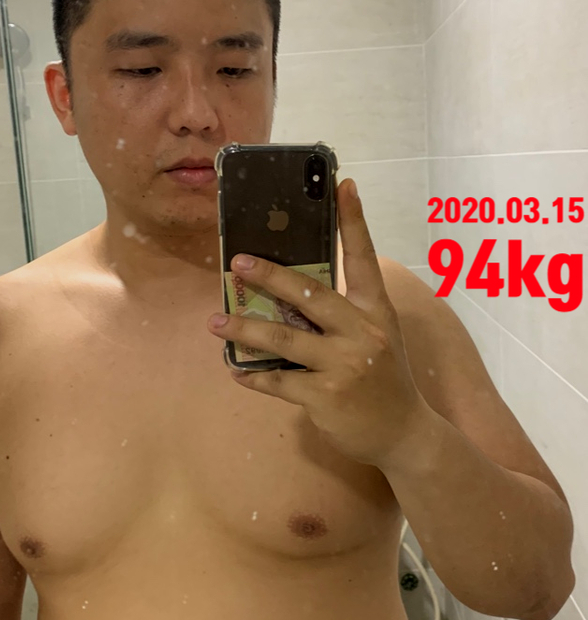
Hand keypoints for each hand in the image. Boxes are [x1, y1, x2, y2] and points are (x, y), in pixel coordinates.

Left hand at [207, 179, 428, 467]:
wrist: (405, 434)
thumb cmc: (385, 380)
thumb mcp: (377, 339)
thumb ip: (344, 316)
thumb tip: (292, 295)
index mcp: (376, 312)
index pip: (365, 259)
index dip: (354, 221)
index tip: (343, 184)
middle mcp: (362, 333)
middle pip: (310, 293)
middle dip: (270, 275)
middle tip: (238, 262)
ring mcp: (344, 365)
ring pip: (283, 338)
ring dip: (244, 327)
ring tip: (214, 320)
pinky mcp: (324, 396)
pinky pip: (278, 380)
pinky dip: (254, 376)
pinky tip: (236, 370)